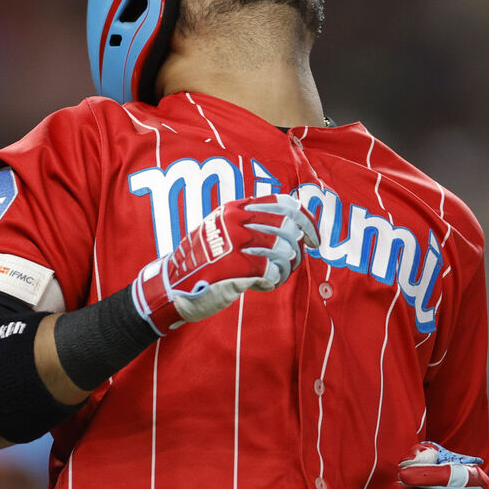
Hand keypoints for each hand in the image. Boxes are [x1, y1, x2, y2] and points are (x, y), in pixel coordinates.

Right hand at [132, 194, 318, 333]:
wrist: (172, 284)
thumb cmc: (203, 260)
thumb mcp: (223, 229)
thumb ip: (251, 222)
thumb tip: (292, 225)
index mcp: (236, 208)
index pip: (284, 204)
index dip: (307, 220)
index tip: (315, 237)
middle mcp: (237, 221)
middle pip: (289, 227)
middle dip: (300, 248)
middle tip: (298, 261)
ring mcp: (236, 243)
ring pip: (284, 250)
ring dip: (286, 267)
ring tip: (274, 275)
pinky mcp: (235, 267)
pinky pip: (272, 272)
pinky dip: (273, 280)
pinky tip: (263, 284)